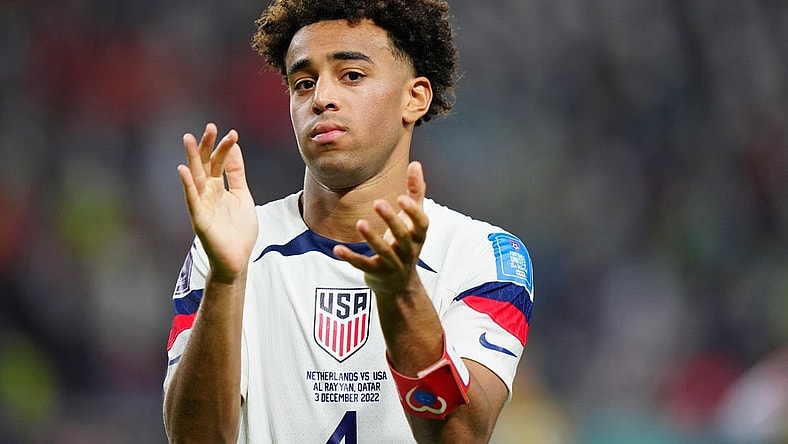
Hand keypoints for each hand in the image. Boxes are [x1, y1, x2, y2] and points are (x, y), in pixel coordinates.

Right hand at [177, 123, 257, 279]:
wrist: (237, 259)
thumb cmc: (238, 230)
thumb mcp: (242, 195)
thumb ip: (236, 173)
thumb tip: (234, 147)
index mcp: (218, 188)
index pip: (219, 162)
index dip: (225, 148)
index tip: (232, 133)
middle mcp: (207, 193)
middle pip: (205, 166)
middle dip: (207, 147)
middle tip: (210, 127)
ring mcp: (201, 205)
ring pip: (196, 178)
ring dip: (192, 159)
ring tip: (189, 139)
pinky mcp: (199, 220)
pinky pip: (192, 200)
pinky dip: (188, 186)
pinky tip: (183, 170)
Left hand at [334, 161, 428, 297]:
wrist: (400, 285)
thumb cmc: (406, 244)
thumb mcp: (414, 221)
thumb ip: (416, 193)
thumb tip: (416, 163)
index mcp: (418, 236)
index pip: (421, 224)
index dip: (413, 212)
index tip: (402, 197)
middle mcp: (409, 251)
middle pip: (403, 237)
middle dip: (392, 220)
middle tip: (378, 202)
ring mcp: (393, 265)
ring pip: (384, 252)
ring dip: (372, 238)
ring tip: (360, 223)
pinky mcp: (376, 274)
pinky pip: (363, 266)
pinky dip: (351, 258)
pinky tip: (337, 249)